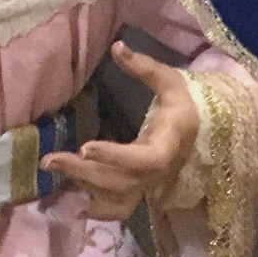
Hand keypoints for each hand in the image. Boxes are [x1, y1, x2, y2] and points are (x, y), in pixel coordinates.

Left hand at [40, 40, 199, 220]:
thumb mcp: (171, 81)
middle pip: (122, 182)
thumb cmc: (187, 103)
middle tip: (50, 159)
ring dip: (84, 187)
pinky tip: (73, 204)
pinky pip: (121, 207)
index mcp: (169, 144)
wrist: (207, 133)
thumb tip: (117, 46)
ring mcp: (151, 185)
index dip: (116, 156)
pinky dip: (98, 209)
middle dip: (85, 172)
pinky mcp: (143, 189)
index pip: (144, 159)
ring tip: (53, 169)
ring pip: (118, 198)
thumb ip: (144, 67)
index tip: (86, 147)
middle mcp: (159, 172)